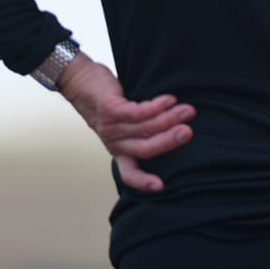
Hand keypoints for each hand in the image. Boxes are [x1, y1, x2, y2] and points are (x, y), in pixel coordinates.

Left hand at [58, 54, 193, 192]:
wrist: (81, 82)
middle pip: (145, 148)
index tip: (161, 186)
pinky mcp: (110, 110)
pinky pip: (137, 112)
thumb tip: (176, 128)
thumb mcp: (122, 124)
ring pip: (145, 128)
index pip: (129, 173)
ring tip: (187, 110)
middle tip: (188, 133)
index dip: (143, 182)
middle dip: (169, 141)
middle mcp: (114, 143)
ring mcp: (111, 127)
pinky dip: (156, 107)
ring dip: (169, 118)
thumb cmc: (109, 102)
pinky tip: (169, 100)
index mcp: (119, 150)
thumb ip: (142, 130)